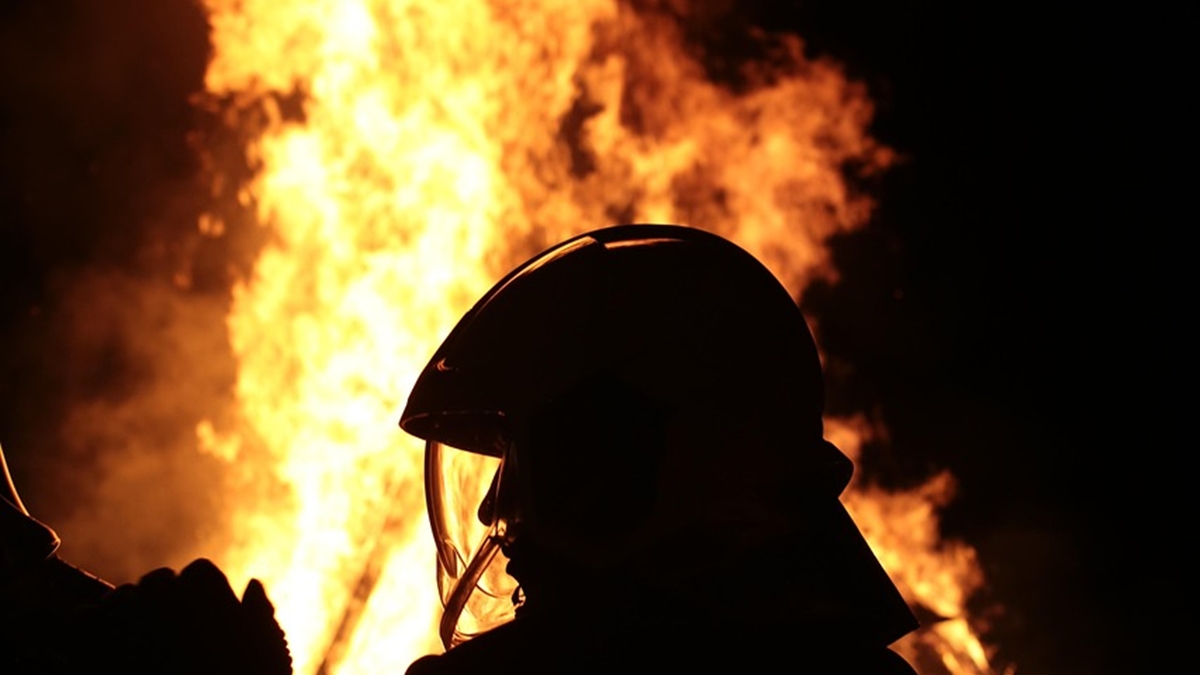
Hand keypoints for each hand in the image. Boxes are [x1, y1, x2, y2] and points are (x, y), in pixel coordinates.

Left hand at [89, 558, 291, 673]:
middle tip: (167, 635)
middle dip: (161, 601)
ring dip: (126, 611)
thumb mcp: (269, 654)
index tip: (201, 618)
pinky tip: (104, 648)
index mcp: (210, 596)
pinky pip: (83, 619)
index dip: (200, 594)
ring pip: (120, 597)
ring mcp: (127, 621)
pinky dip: (90, 628)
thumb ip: (260, 615)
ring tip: (136, 641)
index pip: (200, 572)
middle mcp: (167, 598)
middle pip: (158, 581)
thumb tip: (252, 583)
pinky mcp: (95, 648)